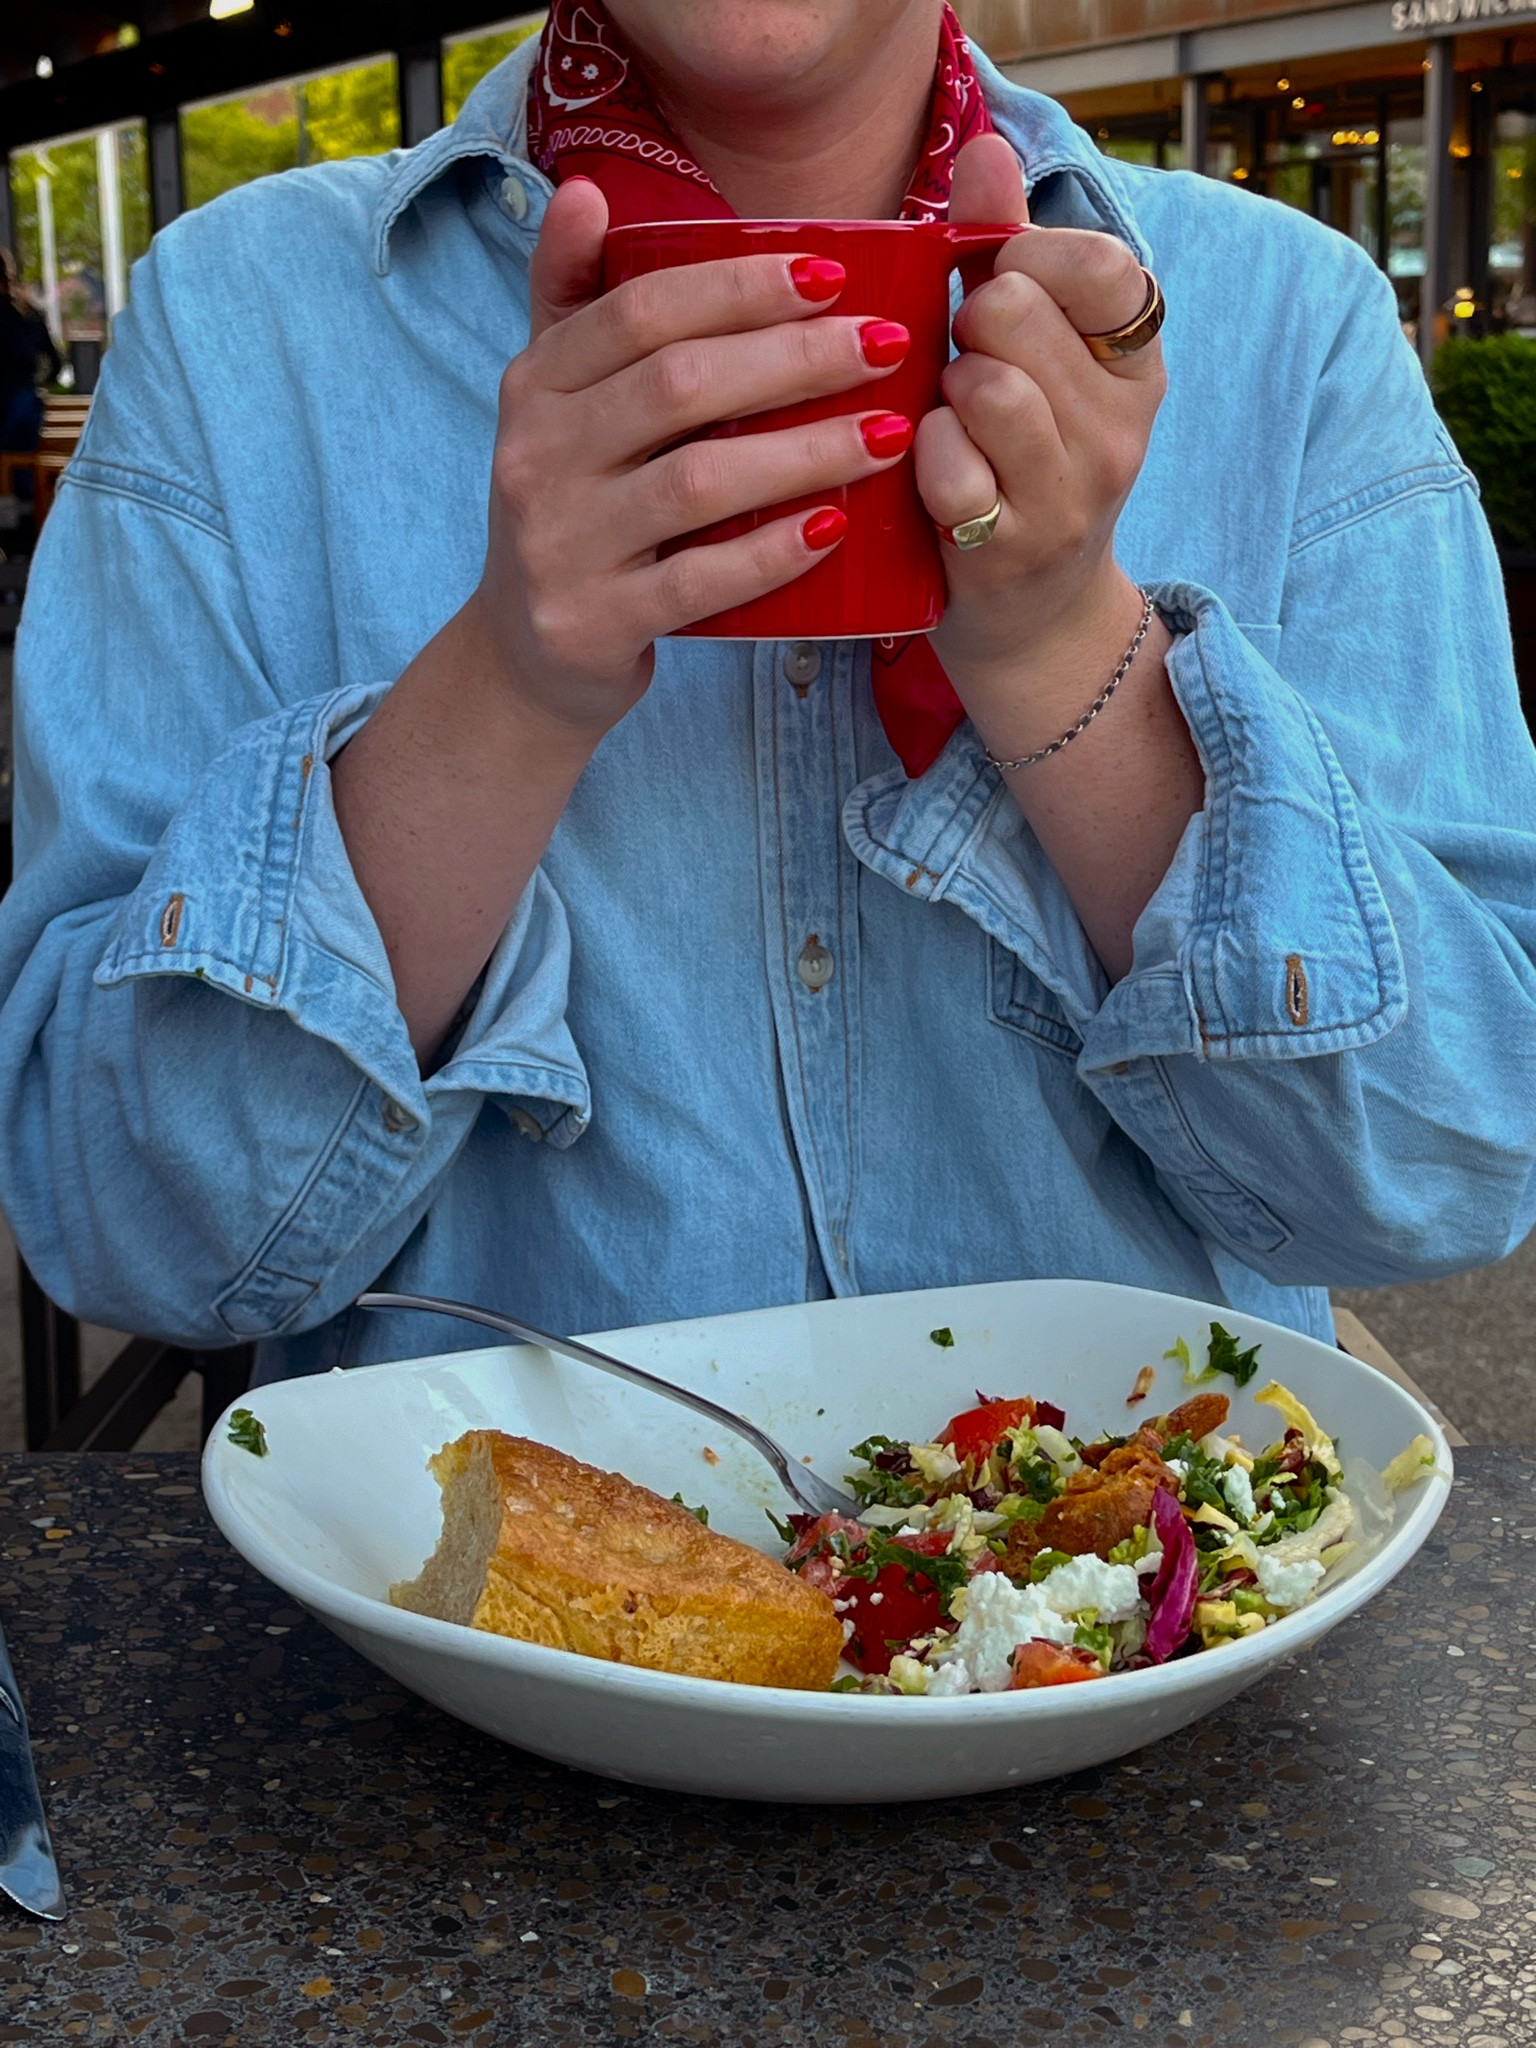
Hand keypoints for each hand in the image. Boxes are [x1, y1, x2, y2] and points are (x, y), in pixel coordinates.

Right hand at [471, 178, 916, 740]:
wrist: (529, 655)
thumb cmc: (577, 510)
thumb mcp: (556, 404)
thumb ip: (571, 300)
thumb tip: (585, 190)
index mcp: (535, 386)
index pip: (640, 310)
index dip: (739, 286)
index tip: (833, 274)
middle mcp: (534, 458)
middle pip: (679, 385)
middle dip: (795, 359)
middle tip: (887, 345)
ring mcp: (560, 546)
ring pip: (697, 483)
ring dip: (804, 453)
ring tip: (888, 434)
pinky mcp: (592, 624)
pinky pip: (698, 583)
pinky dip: (771, 554)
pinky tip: (834, 527)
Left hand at [916, 137, 1166, 744]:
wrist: (1031, 623)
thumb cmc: (1016, 467)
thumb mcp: (1032, 357)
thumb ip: (1006, 247)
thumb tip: (985, 147)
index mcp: (1137, 365)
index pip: (1102, 264)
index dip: (1030, 258)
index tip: (1002, 290)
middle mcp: (1120, 430)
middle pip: (1018, 312)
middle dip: (966, 325)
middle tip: (960, 364)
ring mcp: (1071, 497)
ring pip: (987, 387)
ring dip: (941, 393)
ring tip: (946, 419)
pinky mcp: (1013, 553)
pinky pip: (950, 469)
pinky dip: (922, 459)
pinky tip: (925, 472)